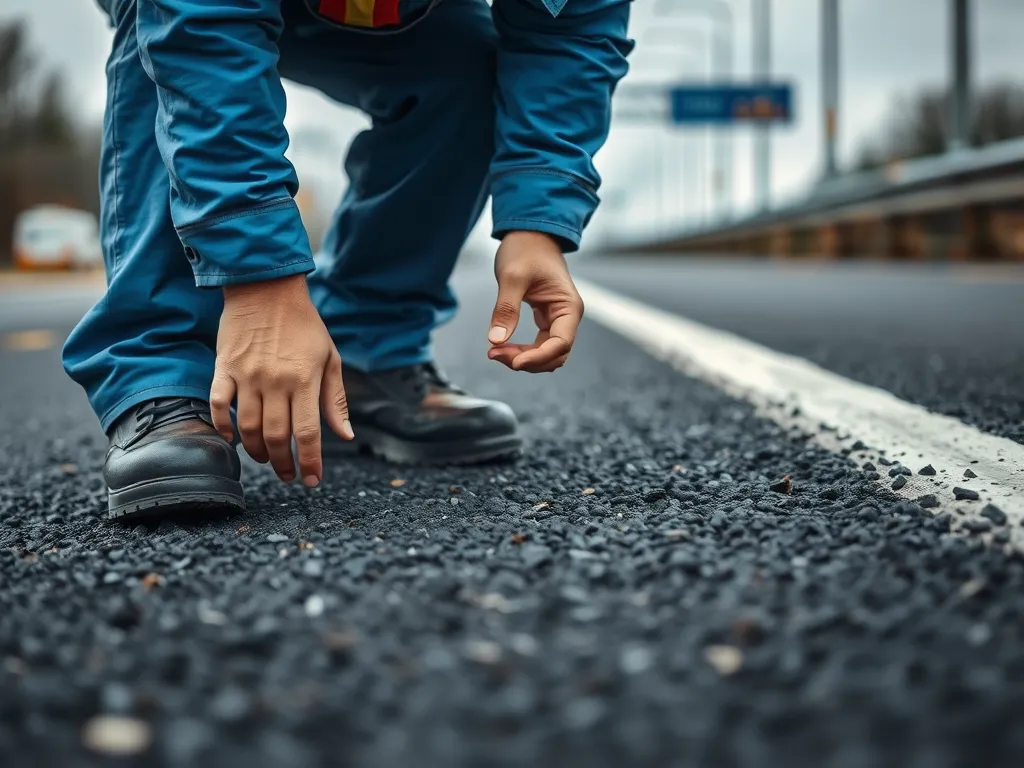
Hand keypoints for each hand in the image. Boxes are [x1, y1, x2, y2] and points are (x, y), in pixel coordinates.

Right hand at [209, 274, 353, 486]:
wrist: (266, 290)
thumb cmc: (304, 326)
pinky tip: (232, 439)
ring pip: (248, 427)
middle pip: (276, 436)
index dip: (309, 461)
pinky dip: (223, 426)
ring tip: (267, 459)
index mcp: (305, 380)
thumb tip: (345, 435)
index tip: (311, 480)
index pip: (308, 432)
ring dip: (257, 451)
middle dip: (283, 464)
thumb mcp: (330, 358)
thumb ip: (335, 399)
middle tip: (288, 475)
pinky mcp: (224, 368)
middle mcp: (275, 381)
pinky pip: (219, 405)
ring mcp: (247, 376)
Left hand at [487, 231, 583, 372]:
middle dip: (527, 360)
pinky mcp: (546, 320)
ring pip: (546, 354)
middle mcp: (567, 316)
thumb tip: (496, 340)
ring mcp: (557, 319)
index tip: (513, 362)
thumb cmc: (525, 249)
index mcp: (568, 306)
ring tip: (495, 352)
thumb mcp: (512, 277)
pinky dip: (522, 351)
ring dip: (523, 358)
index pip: (560, 344)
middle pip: (554, 355)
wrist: (529, 234)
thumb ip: (506, 309)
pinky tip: (502, 346)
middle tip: (495, 354)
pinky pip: (538, 345)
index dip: (538, 357)